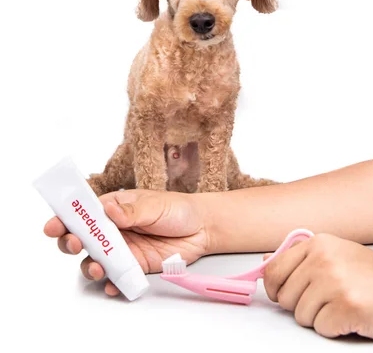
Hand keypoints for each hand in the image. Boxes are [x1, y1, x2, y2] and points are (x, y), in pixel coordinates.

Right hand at [44, 189, 208, 296]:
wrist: (202, 228)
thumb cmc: (177, 209)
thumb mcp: (155, 205)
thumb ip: (131, 211)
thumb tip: (108, 210)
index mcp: (114, 208)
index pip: (84, 213)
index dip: (66, 218)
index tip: (54, 225)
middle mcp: (113, 230)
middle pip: (83, 239)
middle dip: (72, 243)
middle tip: (75, 245)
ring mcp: (122, 249)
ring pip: (95, 260)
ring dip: (89, 265)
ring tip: (96, 267)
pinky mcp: (134, 266)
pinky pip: (116, 277)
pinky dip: (111, 283)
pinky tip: (111, 284)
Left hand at [263, 233, 372, 340]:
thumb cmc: (372, 277)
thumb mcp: (335, 255)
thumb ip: (300, 258)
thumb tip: (266, 261)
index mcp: (318, 244)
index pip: (275, 269)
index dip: (274, 288)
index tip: (282, 293)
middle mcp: (323, 259)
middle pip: (285, 296)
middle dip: (302, 305)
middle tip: (326, 300)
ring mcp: (334, 281)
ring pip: (301, 315)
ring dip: (320, 318)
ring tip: (342, 305)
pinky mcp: (346, 306)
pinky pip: (321, 328)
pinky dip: (335, 329)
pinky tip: (350, 316)